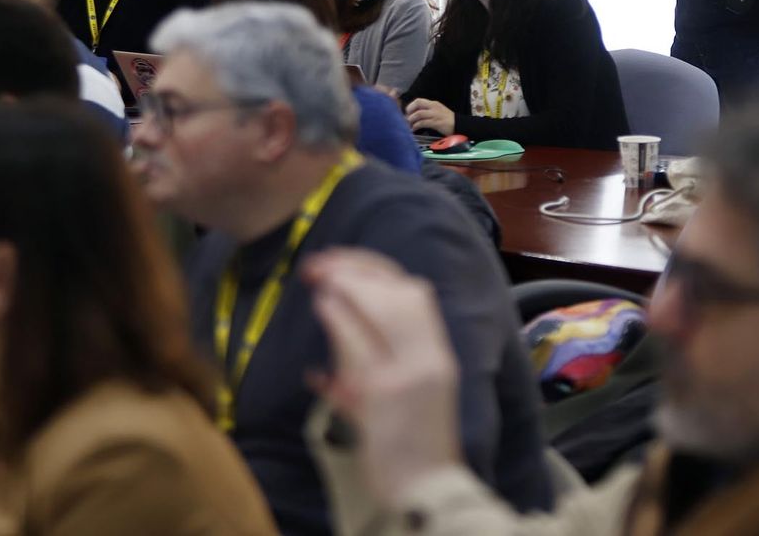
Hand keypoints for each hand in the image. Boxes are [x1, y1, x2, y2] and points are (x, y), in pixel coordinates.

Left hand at [303, 249, 461, 502]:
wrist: (426, 494)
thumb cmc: (411, 454)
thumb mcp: (397, 407)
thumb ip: (369, 382)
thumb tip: (328, 373)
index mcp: (439, 356)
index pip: (414, 294)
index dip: (377, 271)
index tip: (343, 263)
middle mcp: (430, 358)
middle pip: (401, 292)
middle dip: (359, 269)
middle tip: (321, 264)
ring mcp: (410, 373)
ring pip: (383, 309)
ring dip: (348, 286)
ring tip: (319, 278)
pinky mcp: (386, 393)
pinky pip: (363, 343)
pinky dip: (342, 318)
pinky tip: (324, 307)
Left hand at [404, 99, 454, 135]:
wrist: (460, 125)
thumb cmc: (447, 120)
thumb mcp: (437, 112)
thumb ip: (428, 111)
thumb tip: (414, 115)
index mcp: (434, 104)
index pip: (419, 100)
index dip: (410, 106)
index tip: (407, 113)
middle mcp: (434, 107)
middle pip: (417, 103)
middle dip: (409, 110)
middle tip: (407, 118)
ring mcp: (435, 114)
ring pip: (419, 113)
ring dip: (411, 119)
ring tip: (409, 125)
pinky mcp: (437, 122)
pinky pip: (423, 122)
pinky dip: (416, 126)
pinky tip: (414, 129)